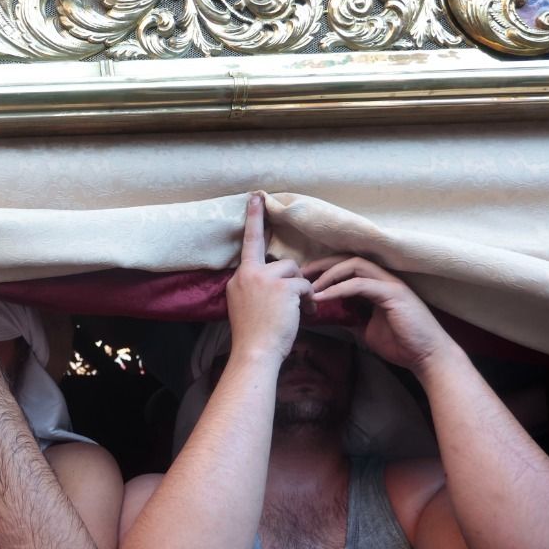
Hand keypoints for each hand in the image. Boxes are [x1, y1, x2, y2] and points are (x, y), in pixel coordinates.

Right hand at [226, 193, 307, 361]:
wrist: (254, 352)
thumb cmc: (253, 335)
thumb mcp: (245, 305)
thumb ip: (256, 287)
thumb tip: (278, 279)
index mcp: (239, 278)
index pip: (249, 243)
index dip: (254, 218)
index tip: (257, 196)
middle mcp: (249, 274)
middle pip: (282, 263)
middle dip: (292, 280)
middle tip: (293, 302)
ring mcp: (265, 279)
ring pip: (296, 272)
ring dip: (302, 290)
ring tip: (299, 310)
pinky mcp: (283, 287)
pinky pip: (306, 285)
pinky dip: (309, 299)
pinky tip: (304, 313)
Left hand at [304, 255, 455, 373]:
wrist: (427, 357)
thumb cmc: (401, 344)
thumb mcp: (367, 330)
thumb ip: (351, 319)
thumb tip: (330, 318)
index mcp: (378, 285)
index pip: (349, 267)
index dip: (325, 269)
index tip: (304, 280)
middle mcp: (384, 279)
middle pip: (349, 259)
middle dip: (323, 264)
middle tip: (301, 274)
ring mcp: (390, 284)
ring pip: (355, 265)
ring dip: (329, 274)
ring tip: (310, 286)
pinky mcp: (393, 294)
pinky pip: (360, 284)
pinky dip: (339, 289)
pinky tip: (322, 298)